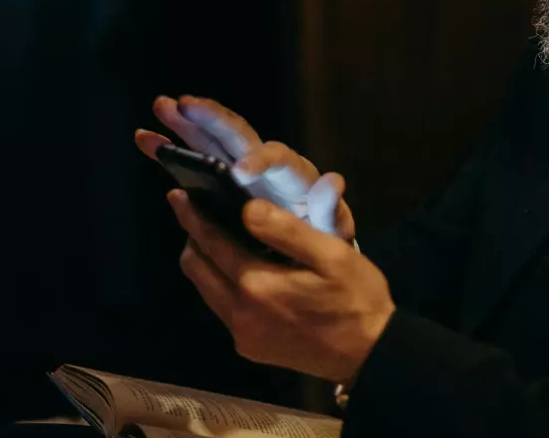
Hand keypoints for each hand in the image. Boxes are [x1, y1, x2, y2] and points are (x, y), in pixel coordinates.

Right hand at [135, 95, 354, 238]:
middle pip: (239, 134)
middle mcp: (264, 162)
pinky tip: (146, 138)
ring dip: (185, 123)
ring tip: (161, 107)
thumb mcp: (332, 230)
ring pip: (211, 139)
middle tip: (185, 105)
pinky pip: (192, 158)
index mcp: (292, 175)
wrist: (306, 247)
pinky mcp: (218, 177)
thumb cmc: (321, 238)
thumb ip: (330, 210)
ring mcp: (238, 166)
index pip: (278, 158)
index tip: (239, 171)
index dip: (259, 161)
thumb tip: (332, 182)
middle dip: (212, 120)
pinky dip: (171, 147)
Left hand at [168, 188, 393, 382]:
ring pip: (205, 289)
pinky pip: (222, 308)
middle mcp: (240, 313)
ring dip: (204, 261)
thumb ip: (286, 230)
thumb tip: (246, 208)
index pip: (211, 243)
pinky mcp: (249, 347)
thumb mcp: (331, 254)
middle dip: (192, 237)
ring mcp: (243, 334)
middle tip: (195, 211)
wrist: (370, 354)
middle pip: (196, 268)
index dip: (193, 216)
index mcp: (257, 285)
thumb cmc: (356, 297)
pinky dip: (219, 283)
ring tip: (215, 235)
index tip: (178, 195)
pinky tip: (238, 268)